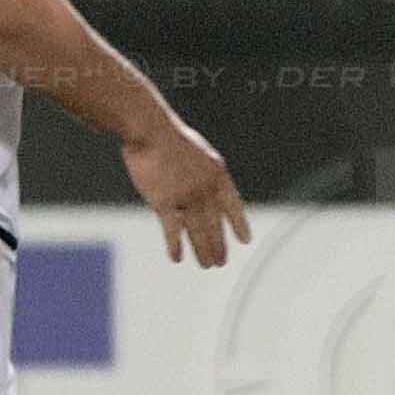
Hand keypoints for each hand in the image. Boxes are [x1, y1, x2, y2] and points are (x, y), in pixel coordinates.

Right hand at [125, 118, 248, 266]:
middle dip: (219, 246)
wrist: (149, 129)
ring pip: (198, 231)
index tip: (245, 240)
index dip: (239, 224)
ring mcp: (186, 196)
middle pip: (215, 224)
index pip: (233, 205)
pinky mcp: (163, 201)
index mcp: (217, 174)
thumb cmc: (170, 138)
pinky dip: (175, 246)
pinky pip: (172, 230)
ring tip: (206, 265)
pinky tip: (177, 258)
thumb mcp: (198, 153)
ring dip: (202, 251)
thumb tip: (206, 194)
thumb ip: (204, 175)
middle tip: (221, 262)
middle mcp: (206, 188)